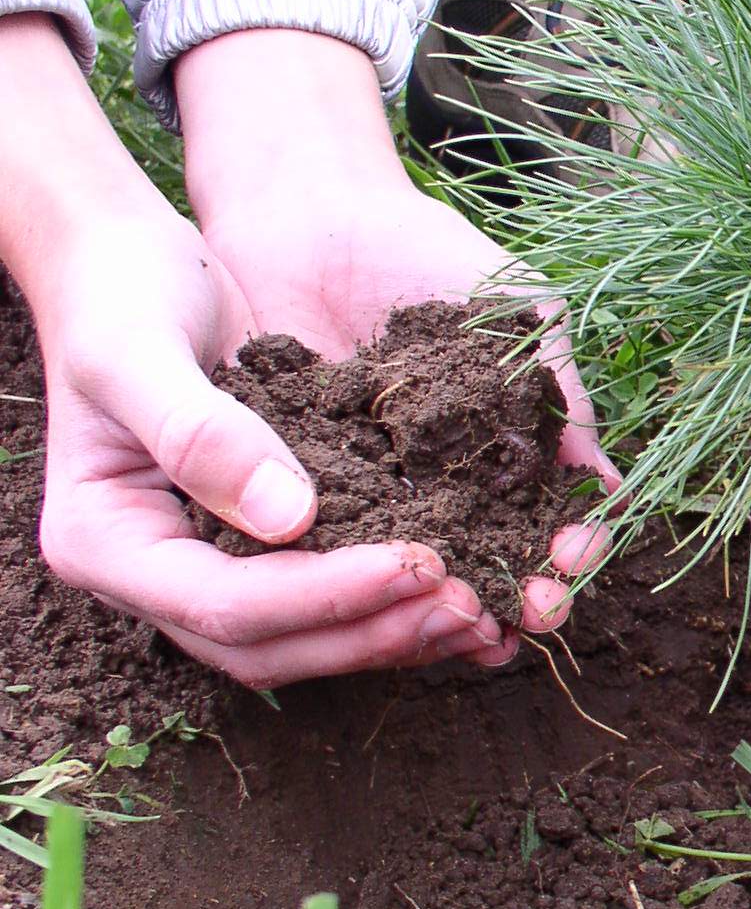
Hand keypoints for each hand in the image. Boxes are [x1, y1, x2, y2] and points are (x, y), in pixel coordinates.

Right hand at [0, 16, 506, 683]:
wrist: (123, 262)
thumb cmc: (119, 292)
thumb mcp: (140, 350)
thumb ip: (202, 432)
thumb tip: (291, 518)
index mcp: (105, 543)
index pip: (222, 605)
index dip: (324, 595)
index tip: (417, 563)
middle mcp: (155, 575)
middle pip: (268, 646)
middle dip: (372, 632)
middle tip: (472, 606)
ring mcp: (206, 568)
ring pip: (305, 639)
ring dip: (395, 632)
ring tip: (487, 611)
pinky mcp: (261, 544)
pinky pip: (329, 596)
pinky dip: (396, 601)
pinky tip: (471, 588)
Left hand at [177, 29, 618, 630]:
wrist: (312, 214)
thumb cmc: (429, 252)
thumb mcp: (519, 312)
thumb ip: (561, 392)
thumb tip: (607, 486)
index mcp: (514, 449)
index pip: (557, 518)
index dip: (574, 547)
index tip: (571, 560)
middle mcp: (453, 486)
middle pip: (500, 560)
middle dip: (525, 595)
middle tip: (534, 614)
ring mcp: (383, 492)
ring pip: (427, 571)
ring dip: (455, 607)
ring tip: (470, 630)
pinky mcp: (309, 490)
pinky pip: (339, 551)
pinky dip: (362, 585)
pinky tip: (380, 607)